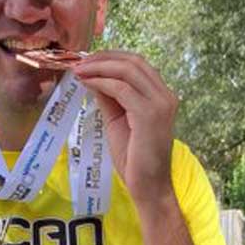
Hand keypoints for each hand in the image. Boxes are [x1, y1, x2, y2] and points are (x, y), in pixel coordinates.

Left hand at [73, 51, 177, 206]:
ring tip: (79, 71)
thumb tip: (93, 78)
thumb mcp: (118, 121)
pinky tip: (87, 83)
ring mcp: (160, 104)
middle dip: (104, 58)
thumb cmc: (134, 158)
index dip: (111, 57)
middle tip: (79, 62)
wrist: (148, 186)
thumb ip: (109, 99)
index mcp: (161, 96)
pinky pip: (122, 89)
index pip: (138, 64)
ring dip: (100, 67)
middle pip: (134, 61)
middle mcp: (165, 95)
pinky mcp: (149, 114)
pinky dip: (102, 82)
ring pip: (128, 70)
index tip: (87, 61)